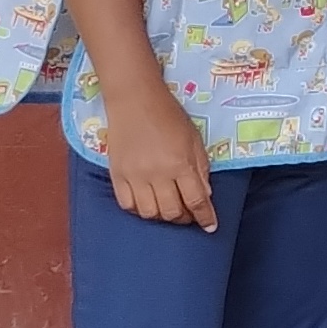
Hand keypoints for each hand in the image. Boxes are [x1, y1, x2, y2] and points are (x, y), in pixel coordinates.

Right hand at [101, 83, 216, 229]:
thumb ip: (200, 167)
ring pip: (149, 213)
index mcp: (180, 163)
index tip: (210, 227)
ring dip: (162, 216)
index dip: (205, 217)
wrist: (134, 100)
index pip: (196, 200)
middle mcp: (157, 174)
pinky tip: (148, 203)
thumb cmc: (169, 116)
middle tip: (189, 214)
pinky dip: (140, 209)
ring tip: (169, 208)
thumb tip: (204, 194)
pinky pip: (127, 205)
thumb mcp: (194, 138)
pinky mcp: (116, 176)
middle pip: (172, 211)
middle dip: (184, 217)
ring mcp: (134, 177)